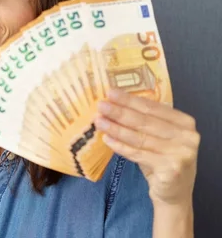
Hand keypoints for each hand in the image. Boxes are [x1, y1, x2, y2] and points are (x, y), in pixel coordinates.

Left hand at [94, 88, 199, 205]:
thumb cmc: (162, 160)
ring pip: (139, 137)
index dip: (130, 99)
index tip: (110, 92)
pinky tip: (106, 139)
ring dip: (116, 128)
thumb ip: (145, 122)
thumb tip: (114, 104)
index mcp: (185, 123)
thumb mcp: (159, 138)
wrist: (174, 194)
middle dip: (120, 112)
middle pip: (145, 121)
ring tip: (99, 121)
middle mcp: (187, 136)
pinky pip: (138, 154)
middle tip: (101, 105)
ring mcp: (180, 153)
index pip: (152, 107)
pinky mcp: (170, 169)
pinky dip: (120, 146)